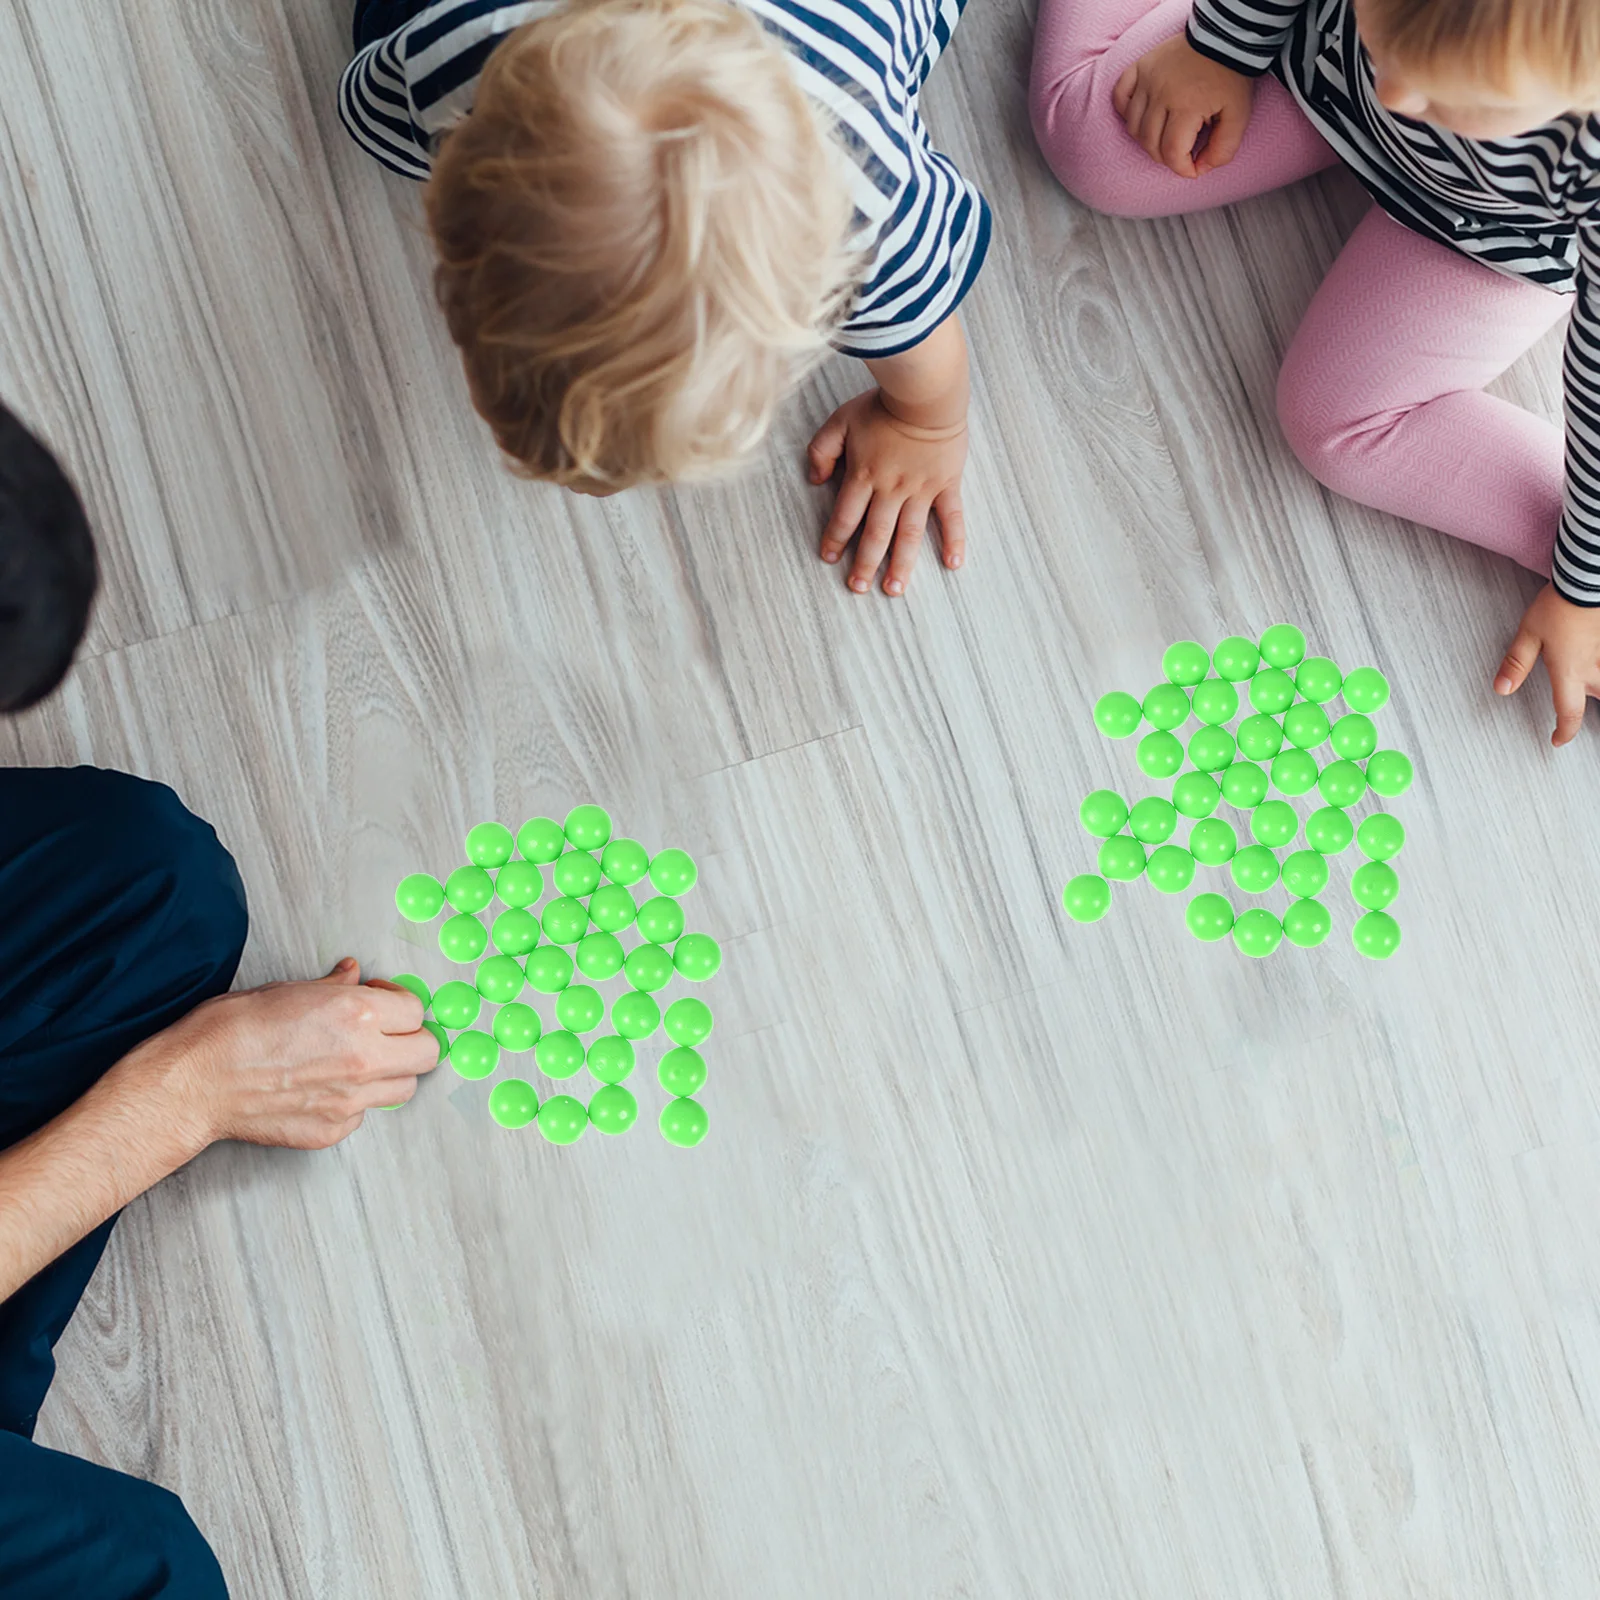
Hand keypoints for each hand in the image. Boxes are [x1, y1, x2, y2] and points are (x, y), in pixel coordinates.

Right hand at [126, 959, 436, 1154]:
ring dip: (391, 1073)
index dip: (401, 1003)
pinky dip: (354, 1103)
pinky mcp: (331, 1130)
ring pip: (404, 1089)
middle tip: (389, 1033)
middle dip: (413, 1040)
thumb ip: (333, 986)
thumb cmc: (230, 1031)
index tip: (384, 1001)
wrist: (194, 1082)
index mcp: (357, 1014)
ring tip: (358, 1062)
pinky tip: (325, 1088)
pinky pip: (363, 1115)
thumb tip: (353, 976)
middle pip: (428, 1053)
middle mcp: (363, 1058)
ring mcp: (350, 1100)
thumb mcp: (287, 989)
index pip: (416, 1011)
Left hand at [808, 389, 966, 595]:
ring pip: (909, 534)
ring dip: (901, 565)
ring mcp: (921, 490)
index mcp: (864, 476)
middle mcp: (891, 489)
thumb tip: (814, 480)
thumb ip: (821, 450)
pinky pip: (952, 517)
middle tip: (857, 588)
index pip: (845, 516)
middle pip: (875, 534)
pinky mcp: (947, 484)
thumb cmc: (883, 404)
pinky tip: (953, 565)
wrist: (925, 392)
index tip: (829, 558)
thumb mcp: (840, 420)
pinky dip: (954, 541)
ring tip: (894, 589)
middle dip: (865, 564)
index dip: (835, 539)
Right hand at [1113, 34, 1254, 176]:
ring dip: (1147, 139)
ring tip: (1164, 135)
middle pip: (1150, 144)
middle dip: (1166, 157)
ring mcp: (1148, 79)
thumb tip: (1200, 169)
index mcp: (1187, 106)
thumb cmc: (1231, 77)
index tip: (1193, 169)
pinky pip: (1120, 97)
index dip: (1182, 169)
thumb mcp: (1239, 116)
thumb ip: (1223, 149)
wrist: (1224, 36)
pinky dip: (1126, 112)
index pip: (1172, 153)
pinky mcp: (1140, 67)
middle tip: (1181, 152)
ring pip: (1133, 126)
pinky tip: (1143, 116)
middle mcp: (1162, 94)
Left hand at [1494, 582, 1599, 744]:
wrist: (1589, 579)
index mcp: (1571, 672)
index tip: (1558, 739)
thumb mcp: (1529, 634)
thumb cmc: (1561, 604)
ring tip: (1593, 687)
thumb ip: (1516, 664)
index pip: (1569, 713)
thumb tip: (1501, 689)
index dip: (1564, 731)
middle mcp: (1596, 668)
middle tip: (1585, 710)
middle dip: (1594, 709)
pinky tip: (1596, 653)